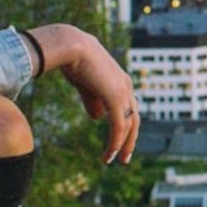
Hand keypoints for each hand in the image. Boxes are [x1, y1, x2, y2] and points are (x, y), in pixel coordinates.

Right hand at [32, 24, 138, 163]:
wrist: (71, 46)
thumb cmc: (74, 61)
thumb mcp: (85, 85)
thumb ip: (93, 101)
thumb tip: (98, 117)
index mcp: (121, 81)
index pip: (128, 108)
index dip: (125, 126)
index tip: (118, 141)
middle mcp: (126, 86)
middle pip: (134, 119)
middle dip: (130, 140)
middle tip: (125, 157)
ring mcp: (123, 91)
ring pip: (128, 125)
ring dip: (122, 145)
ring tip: (113, 159)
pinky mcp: (116, 98)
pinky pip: (119, 126)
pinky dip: (115, 142)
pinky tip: (109, 154)